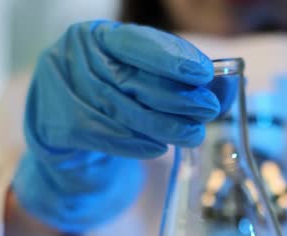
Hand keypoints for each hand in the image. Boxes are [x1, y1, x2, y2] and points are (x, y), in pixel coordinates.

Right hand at [12, 20, 220, 231]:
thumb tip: (228, 87)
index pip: (137, 43)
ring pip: (122, 109)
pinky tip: (159, 148)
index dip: (173, 58)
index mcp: (97, 36)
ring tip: (192, 135)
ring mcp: (61, 89)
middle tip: (208, 110)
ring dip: (162, 125)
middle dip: (176, 96)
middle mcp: (74, 56)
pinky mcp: (58, 124)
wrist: (62, 132)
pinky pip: (105, 135)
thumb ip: (184, 82)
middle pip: (132, 78)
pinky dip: (135, 144)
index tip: (205, 73)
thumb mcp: (143, 83)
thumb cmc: (110, 101)